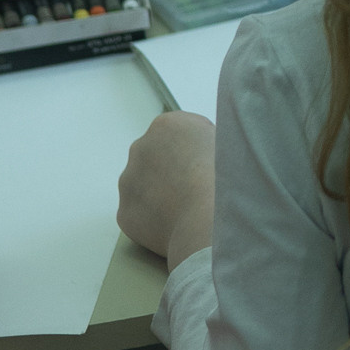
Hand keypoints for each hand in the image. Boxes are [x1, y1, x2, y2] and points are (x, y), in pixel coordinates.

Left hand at [118, 111, 216, 269]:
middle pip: (155, 157)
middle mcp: (140, 148)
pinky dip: (155, 220)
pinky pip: (141, 215)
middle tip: (196, 188)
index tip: (208, 165)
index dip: (195, 151)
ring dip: (160, 195)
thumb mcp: (225, 140)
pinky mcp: (124, 212)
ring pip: (144, 186)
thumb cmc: (224, 179)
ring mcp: (128, 181)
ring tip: (188, 209)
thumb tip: (201, 149)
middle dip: (170, 170)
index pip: (177, 134)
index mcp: (166, 125)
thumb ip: (205, 138)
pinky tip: (176, 224)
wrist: (207, 220)